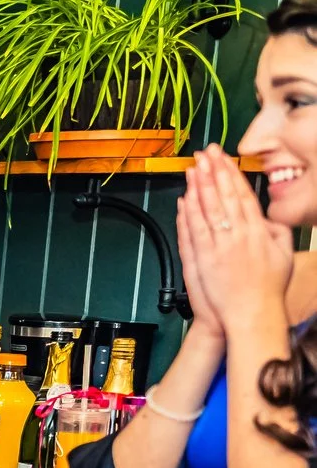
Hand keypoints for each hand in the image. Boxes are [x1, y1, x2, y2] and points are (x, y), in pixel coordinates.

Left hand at [178, 148, 292, 328]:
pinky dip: (187, 215)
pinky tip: (183, 200)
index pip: (242, 195)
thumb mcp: (284, 255)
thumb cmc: (268, 289)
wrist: (251, 315)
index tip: (224, 158)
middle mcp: (237, 236)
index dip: (231, 174)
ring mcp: (218, 247)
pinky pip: (192, 232)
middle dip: (213, 172)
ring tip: (192, 168)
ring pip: (206, 211)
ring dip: (198, 187)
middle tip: (206, 153)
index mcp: (258, 232)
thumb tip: (269, 219)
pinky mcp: (202, 260)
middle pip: (223, 197)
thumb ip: (277, 232)